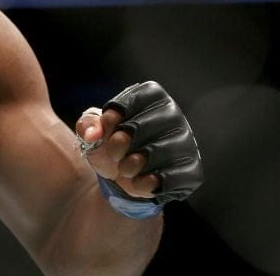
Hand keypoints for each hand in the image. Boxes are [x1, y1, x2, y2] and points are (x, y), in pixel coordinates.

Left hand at [75, 81, 202, 203]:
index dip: (113, 116)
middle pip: (140, 126)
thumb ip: (87, 123)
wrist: (122, 177)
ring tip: (125, 168)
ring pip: (155, 153)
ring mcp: (186, 143)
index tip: (106, 126)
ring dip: (130, 165)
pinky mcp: (192, 171)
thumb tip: (93, 133)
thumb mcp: (92, 129)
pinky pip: (168, 179)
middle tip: (113, 153)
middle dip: (118, 143)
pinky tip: (138, 181)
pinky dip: (144, 183)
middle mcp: (173, 115)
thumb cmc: (110, 143)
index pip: (134, 99)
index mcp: (153, 97)